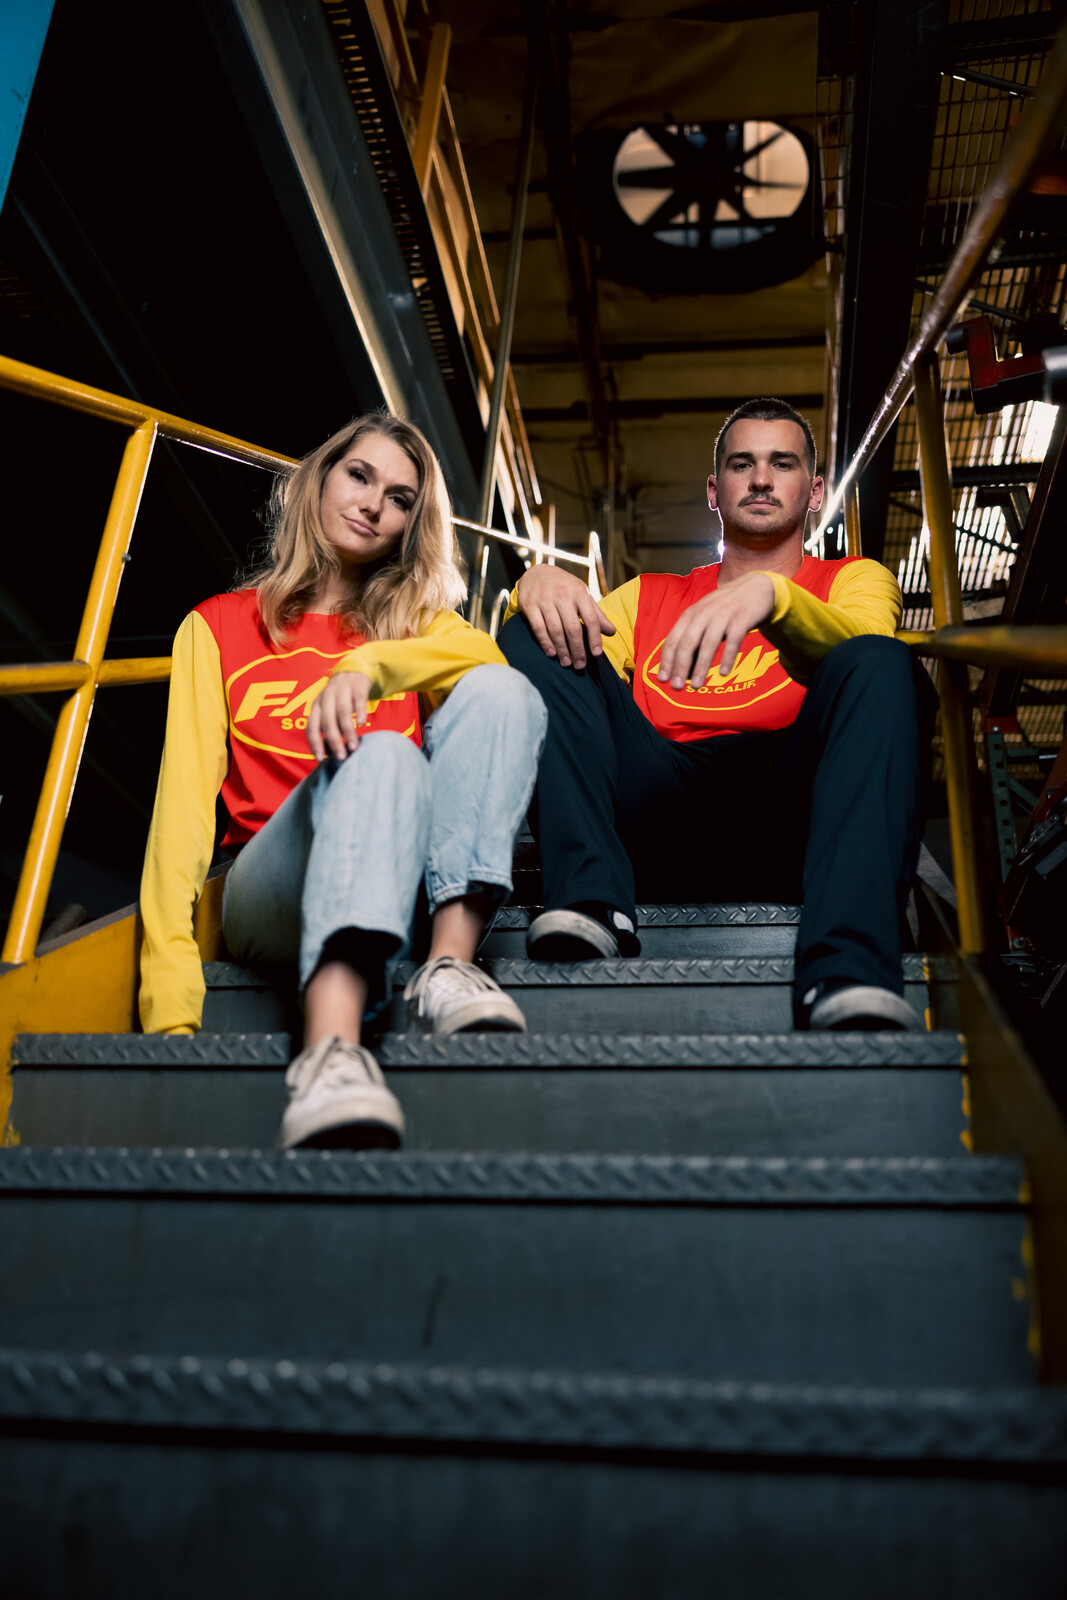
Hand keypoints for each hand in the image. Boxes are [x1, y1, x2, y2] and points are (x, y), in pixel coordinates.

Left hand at [307, 671, 372, 760]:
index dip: (314, 743)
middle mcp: (326, 698)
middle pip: (327, 721)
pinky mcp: (357, 686)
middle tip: (341, 757)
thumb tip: (329, 753)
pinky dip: (359, 712)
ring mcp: (342, 690)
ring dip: (347, 732)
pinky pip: (358, 700)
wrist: (353, 671)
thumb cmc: (340, 698)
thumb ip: (328, 727)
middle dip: (333, 741)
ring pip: (342, 713)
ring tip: (354, 747)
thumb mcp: (329, 709)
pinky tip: (362, 724)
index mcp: (317, 706)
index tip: (320, 759)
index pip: (311, 726)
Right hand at [516, 564, 614, 669]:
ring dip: (562, 649)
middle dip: (577, 649)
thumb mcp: (582, 594)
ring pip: (555, 630)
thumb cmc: (564, 587)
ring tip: (567, 663)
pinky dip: (545, 642)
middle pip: (572, 628)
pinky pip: (538, 627)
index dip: (594, 637)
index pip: (590, 618)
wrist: (537, 572)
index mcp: (579, 592)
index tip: (596, 654)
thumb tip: (612, 631)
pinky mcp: (529, 604)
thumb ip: (596, 613)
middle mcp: (562, 594)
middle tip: (580, 665)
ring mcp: (544, 599)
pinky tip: (551, 653)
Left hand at [657, 573, 775, 689]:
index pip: (673, 639)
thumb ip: (694, 636)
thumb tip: (683, 667)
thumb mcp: (705, 617)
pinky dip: (727, 657)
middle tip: (677, 686)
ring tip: (696, 684)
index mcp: (691, 614)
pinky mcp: (742, 618)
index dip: (667, 660)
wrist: (756, 587)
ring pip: (708, 643)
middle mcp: (704, 613)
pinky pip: (733, 640)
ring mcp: (723, 614)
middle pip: (688, 642)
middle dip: (680, 665)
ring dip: (701, 666)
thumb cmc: (726, 608)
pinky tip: (723, 672)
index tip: (663, 678)